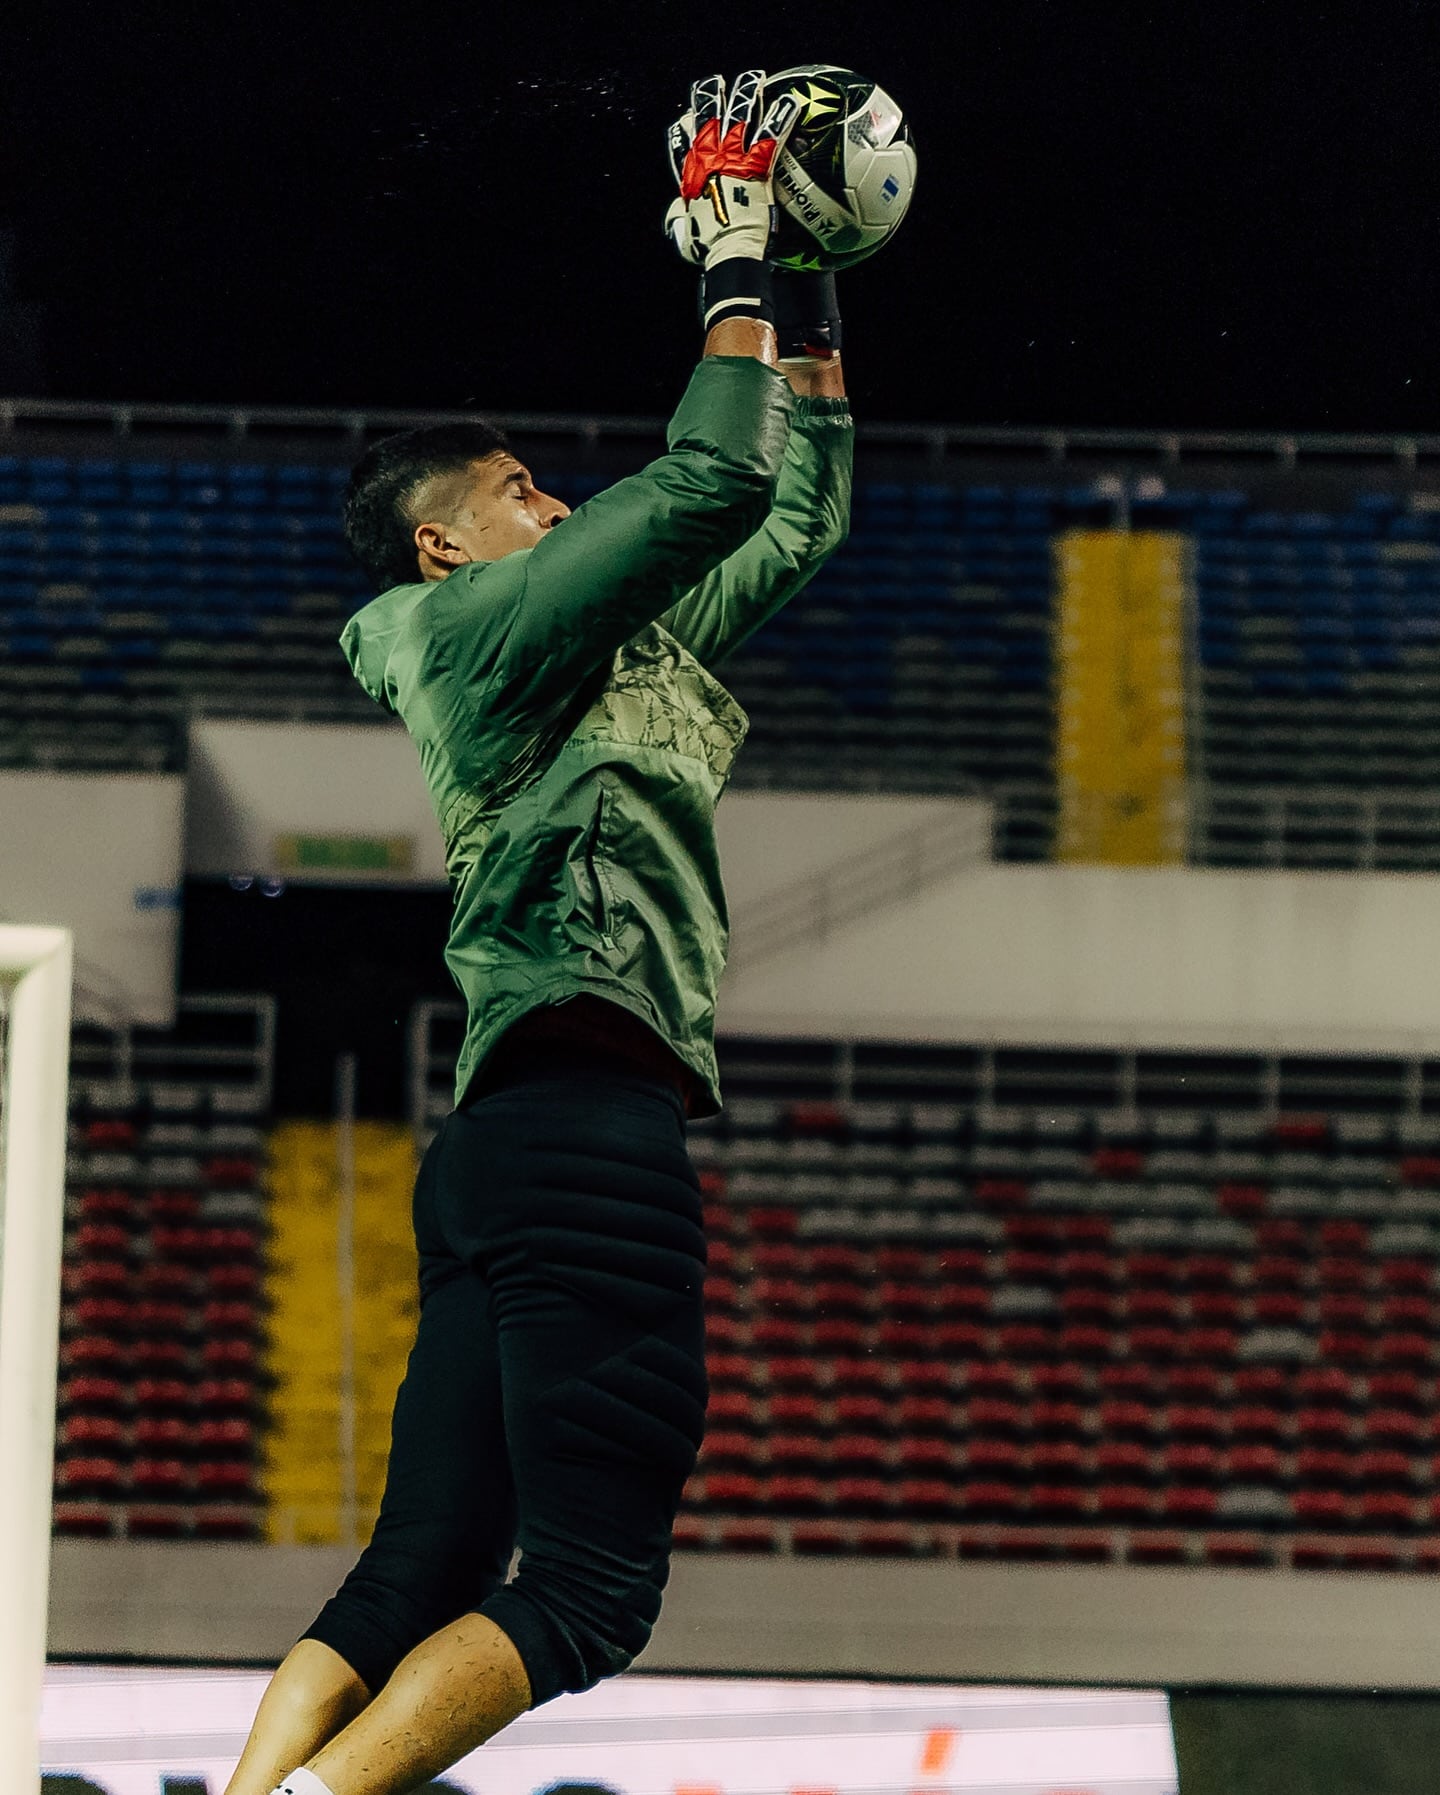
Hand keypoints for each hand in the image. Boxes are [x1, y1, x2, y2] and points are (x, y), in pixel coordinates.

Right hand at [664, 71, 800, 270]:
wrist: (730, 250)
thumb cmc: (707, 247)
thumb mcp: (683, 235)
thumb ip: (677, 220)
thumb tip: (676, 217)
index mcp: (692, 175)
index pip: (682, 141)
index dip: (684, 126)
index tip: (687, 116)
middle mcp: (711, 160)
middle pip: (708, 117)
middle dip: (711, 96)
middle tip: (716, 82)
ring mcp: (734, 160)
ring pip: (739, 117)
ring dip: (746, 94)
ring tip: (753, 78)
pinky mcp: (758, 166)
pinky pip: (771, 134)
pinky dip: (781, 116)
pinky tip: (790, 101)